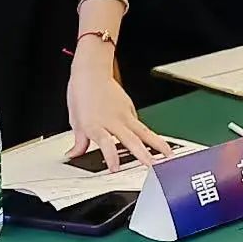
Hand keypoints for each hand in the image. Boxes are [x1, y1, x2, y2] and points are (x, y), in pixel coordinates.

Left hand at [65, 46, 167, 169]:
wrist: (91, 72)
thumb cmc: (81, 93)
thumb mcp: (75, 120)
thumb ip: (79, 141)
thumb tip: (74, 154)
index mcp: (95, 125)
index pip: (106, 144)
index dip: (112, 157)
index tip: (115, 169)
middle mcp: (112, 121)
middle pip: (131, 139)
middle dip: (143, 154)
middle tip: (153, 165)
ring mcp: (124, 114)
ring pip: (143, 131)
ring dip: (157, 144)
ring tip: (168, 154)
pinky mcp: (130, 108)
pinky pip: (138, 123)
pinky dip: (145, 134)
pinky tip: (153, 142)